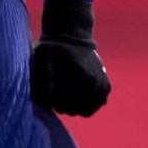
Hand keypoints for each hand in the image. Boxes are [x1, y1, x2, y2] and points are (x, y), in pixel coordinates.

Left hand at [30, 0, 110, 116]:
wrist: (72, 36)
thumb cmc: (53, 46)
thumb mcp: (41, 53)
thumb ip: (42, 74)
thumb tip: (47, 98)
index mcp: (81, 76)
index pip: (61, 104)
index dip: (50, 99)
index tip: (46, 88)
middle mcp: (95, 82)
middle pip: (72, 110)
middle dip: (60, 103)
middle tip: (54, 89)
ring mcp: (103, 86)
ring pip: (83, 112)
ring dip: (71, 105)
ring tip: (63, 90)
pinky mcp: (106, 88)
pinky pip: (92, 108)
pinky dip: (82, 104)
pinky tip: (74, 92)